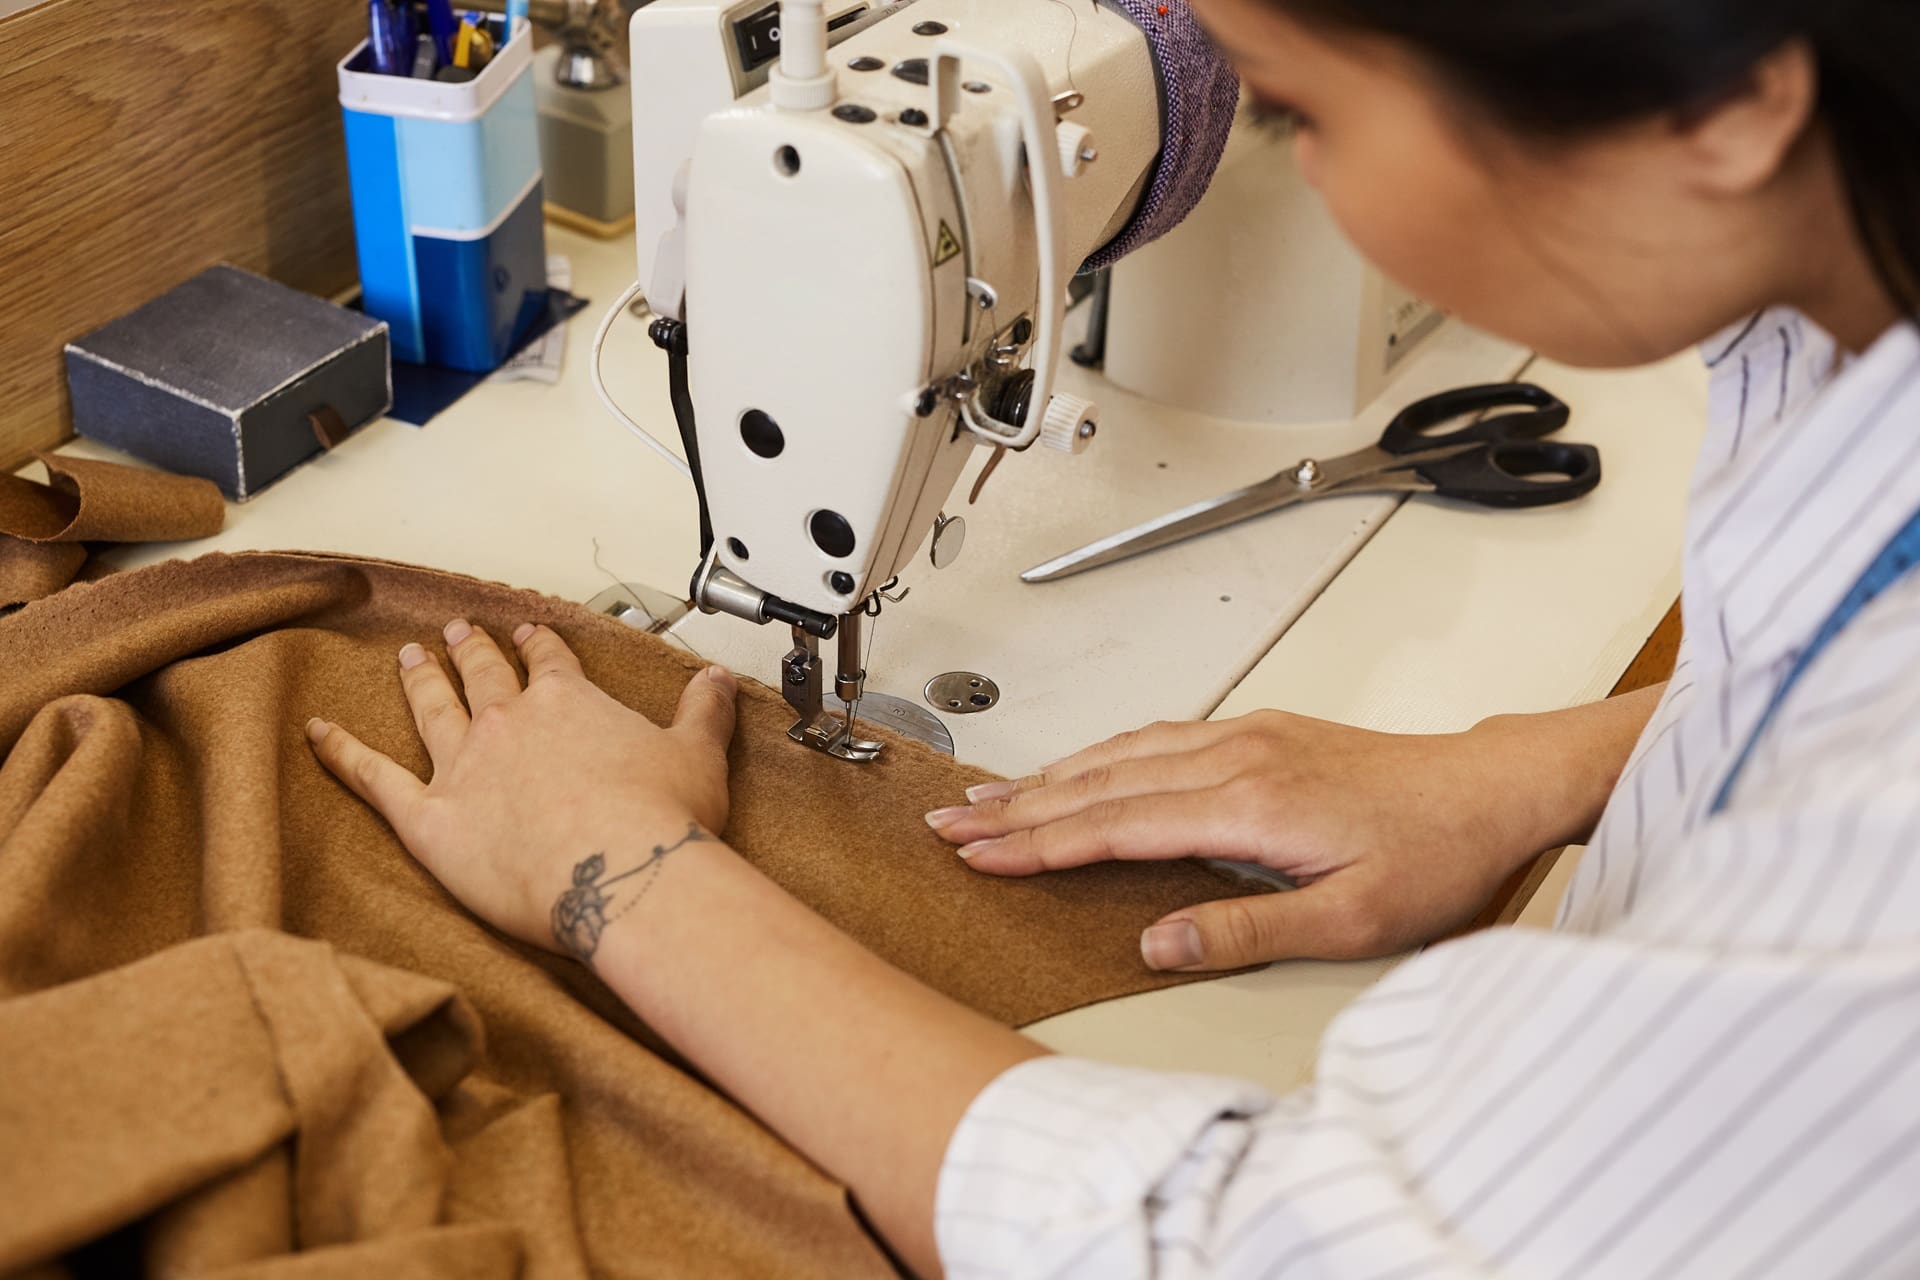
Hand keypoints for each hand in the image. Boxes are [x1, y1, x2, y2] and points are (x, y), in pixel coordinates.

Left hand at [305, 619, 738, 953]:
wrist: (620, 873)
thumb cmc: (661, 822)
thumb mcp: (699, 755)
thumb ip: (703, 712)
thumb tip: (718, 679)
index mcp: (568, 703)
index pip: (548, 661)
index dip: (537, 645)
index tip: (527, 632)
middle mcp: (509, 723)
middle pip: (483, 675)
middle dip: (471, 650)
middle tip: (460, 631)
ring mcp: (464, 765)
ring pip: (431, 709)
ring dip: (419, 680)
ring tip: (409, 658)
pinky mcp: (429, 816)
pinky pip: (373, 777)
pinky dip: (341, 753)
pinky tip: (317, 732)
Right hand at [924, 710, 1580, 970]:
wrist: (1492, 789)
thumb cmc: (1436, 854)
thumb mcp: (1351, 920)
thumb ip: (1246, 931)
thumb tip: (1156, 944)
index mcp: (1248, 804)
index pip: (1114, 826)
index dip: (1038, 844)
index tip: (979, 855)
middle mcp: (1237, 757)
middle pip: (1101, 780)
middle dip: (1018, 805)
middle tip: (951, 822)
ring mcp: (1248, 736)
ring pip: (1123, 751)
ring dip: (1051, 775)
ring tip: (993, 796)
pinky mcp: (1264, 731)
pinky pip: (1158, 735)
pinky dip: (1102, 753)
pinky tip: (1083, 765)